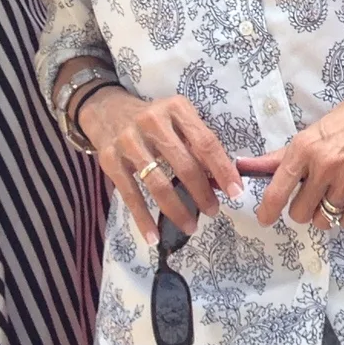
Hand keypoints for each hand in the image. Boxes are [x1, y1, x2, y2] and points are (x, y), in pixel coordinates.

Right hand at [80, 88, 242, 245]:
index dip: (223, 169)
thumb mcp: (177, 118)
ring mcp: (129, 141)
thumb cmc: (153, 119)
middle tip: (213, 211)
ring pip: (158, 183)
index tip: (236, 192)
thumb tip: (220, 179)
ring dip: (177, 210)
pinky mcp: (110, 159)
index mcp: (176, 108)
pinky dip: (143, 218)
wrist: (107, 110)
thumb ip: (196, 142)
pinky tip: (153, 236)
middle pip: (184, 165)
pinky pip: (130, 194)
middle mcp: (152, 122)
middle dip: (202, 193)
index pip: (206, 143)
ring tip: (190, 226)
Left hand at [235, 64, 343, 230]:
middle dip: (302, 210)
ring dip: (324, 214)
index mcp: (304, 148)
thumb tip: (246, 167)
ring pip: (325, 220)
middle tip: (310, 197)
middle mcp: (325, 164)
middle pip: (300, 213)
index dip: (267, 211)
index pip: (277, 191)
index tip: (265, 219)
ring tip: (331, 197)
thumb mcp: (309, 134)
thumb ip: (279, 157)